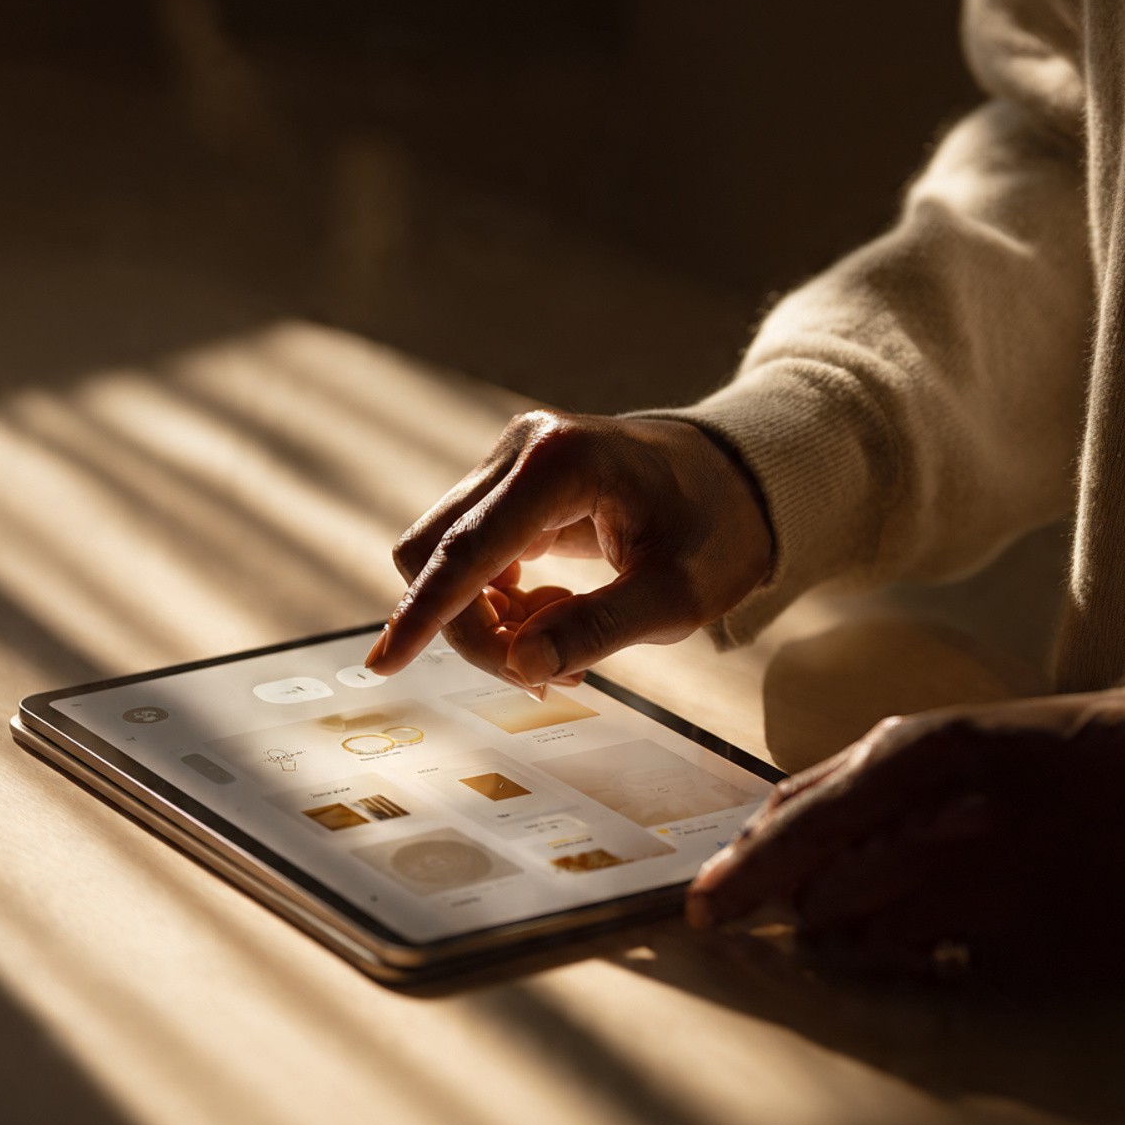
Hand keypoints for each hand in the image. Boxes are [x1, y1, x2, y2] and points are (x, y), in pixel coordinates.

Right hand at [366, 410, 773, 686]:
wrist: (739, 480)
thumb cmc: (718, 530)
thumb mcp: (677, 595)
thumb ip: (599, 629)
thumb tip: (522, 666)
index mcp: (560, 462)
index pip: (467, 549)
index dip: (425, 614)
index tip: (385, 665)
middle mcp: (521, 448)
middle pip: (438, 552)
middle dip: (473, 629)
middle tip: (544, 675)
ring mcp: (510, 462)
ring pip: (447, 557)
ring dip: (486, 620)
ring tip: (559, 652)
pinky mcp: (511, 486)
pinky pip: (471, 554)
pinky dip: (497, 602)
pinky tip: (551, 617)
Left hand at [687, 690, 1124, 982]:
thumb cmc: (1033, 755)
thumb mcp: (933, 738)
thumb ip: (839, 780)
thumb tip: (760, 827)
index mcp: (912, 758)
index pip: (794, 832)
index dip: (739, 878)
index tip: (702, 908)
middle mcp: (941, 828)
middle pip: (820, 899)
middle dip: (807, 902)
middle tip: (832, 889)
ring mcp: (985, 895)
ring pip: (866, 944)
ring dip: (857, 932)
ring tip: (902, 896)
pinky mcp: (1024, 954)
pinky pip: (934, 971)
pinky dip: (924, 953)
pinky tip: (956, 919)